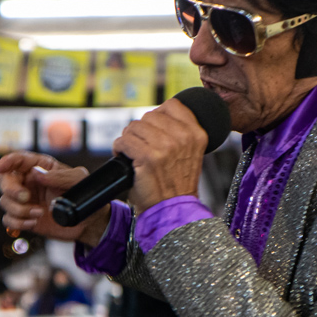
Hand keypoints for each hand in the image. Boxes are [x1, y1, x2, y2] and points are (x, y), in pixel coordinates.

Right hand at [0, 151, 108, 244]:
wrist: (88, 222)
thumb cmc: (86, 196)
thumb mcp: (79, 180)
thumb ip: (60, 176)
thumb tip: (36, 174)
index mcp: (41, 168)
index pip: (18, 160)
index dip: (7, 161)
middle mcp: (29, 182)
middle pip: (5, 181)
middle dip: (11, 190)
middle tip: (26, 197)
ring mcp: (25, 201)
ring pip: (5, 201)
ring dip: (18, 209)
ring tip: (39, 213)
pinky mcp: (24, 217)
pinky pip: (8, 220)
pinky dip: (17, 223)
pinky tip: (34, 223)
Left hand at [112, 98, 207, 214]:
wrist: (173, 210)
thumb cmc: (176, 184)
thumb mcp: (189, 152)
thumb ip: (180, 131)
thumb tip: (155, 114)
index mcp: (196, 133)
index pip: (172, 106)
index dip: (158, 117)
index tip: (154, 132)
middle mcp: (183, 137)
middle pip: (149, 116)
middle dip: (141, 130)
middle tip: (141, 147)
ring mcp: (166, 146)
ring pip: (134, 126)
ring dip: (129, 139)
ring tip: (134, 153)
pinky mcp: (148, 157)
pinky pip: (124, 141)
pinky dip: (119, 149)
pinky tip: (125, 158)